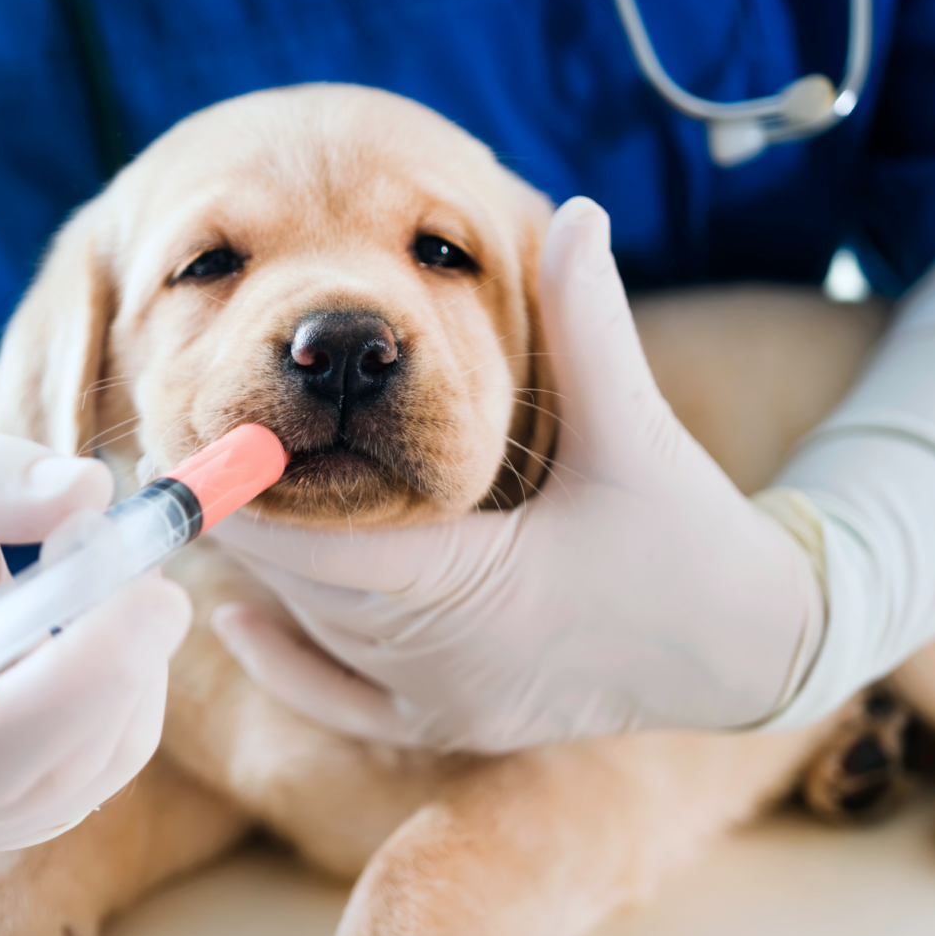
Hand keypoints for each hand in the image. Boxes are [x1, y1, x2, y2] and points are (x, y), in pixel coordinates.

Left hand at [209, 197, 823, 750]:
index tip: (194, 443)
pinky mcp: (451, 724)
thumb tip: (576, 211)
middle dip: (248, 522)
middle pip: (305, 588)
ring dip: (271, 570)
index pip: (319, 548)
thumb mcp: (636, 431)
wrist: (749, 647)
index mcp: (474, 591)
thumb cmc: (690, 536)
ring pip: (318, 633)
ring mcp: (443, 703)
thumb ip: (590, 324)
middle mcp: (443, 663)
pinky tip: (240, 619)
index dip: (246, 498)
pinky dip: (288, 662)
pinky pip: (340, 703)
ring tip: (214, 497)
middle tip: (185, 452)